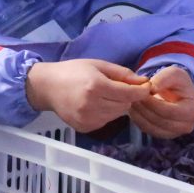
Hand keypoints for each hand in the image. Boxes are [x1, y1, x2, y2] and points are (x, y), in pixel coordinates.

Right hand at [25, 59, 151, 132]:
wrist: (47, 86)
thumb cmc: (72, 71)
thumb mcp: (97, 65)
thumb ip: (121, 73)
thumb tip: (143, 82)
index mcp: (96, 86)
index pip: (129, 94)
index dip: (141, 91)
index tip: (146, 87)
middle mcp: (92, 105)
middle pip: (125, 105)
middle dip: (126, 97)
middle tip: (117, 88)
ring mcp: (88, 119)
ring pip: (117, 115)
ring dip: (116, 106)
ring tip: (103, 96)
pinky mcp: (85, 127)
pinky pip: (106, 121)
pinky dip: (106, 114)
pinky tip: (94, 105)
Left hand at [129, 66, 193, 138]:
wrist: (176, 92)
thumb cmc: (176, 82)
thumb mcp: (173, 73)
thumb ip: (163, 78)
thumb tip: (151, 88)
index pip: (169, 111)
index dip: (152, 103)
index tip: (141, 93)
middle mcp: (187, 125)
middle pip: (160, 121)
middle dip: (144, 109)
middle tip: (132, 97)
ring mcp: (176, 132)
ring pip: (152, 128)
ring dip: (138, 115)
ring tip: (131, 101)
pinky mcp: (164, 134)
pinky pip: (148, 130)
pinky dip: (138, 120)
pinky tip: (133, 109)